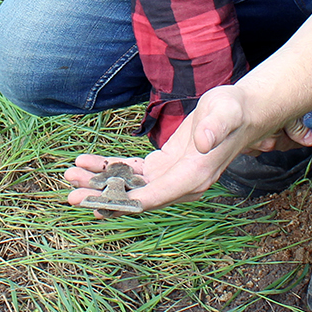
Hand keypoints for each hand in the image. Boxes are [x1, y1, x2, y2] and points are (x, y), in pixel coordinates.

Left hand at [63, 84, 311, 215]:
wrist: (243, 112)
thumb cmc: (233, 110)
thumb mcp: (225, 112)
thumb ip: (214, 127)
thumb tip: (202, 140)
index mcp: (193, 176)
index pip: (154, 195)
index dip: (124, 200)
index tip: (95, 201)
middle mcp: (181, 184)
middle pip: (136, 196)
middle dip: (102, 195)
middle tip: (70, 192)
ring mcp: (172, 178)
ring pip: (130, 187)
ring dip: (100, 183)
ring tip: (69, 175)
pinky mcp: (165, 167)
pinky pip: (133, 173)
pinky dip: (111, 170)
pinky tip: (87, 164)